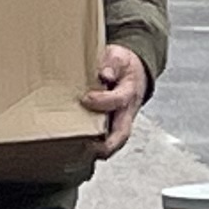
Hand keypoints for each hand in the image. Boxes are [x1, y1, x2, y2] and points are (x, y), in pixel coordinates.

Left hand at [84, 44, 151, 160]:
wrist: (133, 73)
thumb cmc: (122, 66)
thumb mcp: (118, 57)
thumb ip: (112, 63)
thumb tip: (105, 74)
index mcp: (129, 92)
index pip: (119, 100)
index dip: (103, 101)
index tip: (85, 98)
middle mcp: (127, 112)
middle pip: (122, 134)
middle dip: (107, 144)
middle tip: (87, 146)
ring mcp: (119, 122)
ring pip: (114, 142)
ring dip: (99, 149)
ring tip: (79, 150)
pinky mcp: (111, 127)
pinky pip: (105, 141)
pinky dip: (93, 147)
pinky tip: (76, 147)